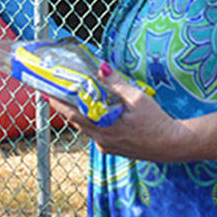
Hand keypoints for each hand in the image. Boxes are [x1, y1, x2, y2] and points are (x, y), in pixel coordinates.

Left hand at [52, 67, 193, 162]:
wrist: (172, 145)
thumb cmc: (157, 121)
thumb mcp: (137, 98)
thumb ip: (116, 83)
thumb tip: (101, 67)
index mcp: (104, 127)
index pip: (72, 113)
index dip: (57, 102)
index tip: (44, 91)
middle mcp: (101, 140)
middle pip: (76, 120)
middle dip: (64, 105)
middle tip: (54, 90)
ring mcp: (105, 146)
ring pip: (86, 126)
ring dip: (79, 112)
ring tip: (73, 97)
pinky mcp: (112, 149)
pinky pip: (96, 133)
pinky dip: (92, 120)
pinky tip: (96, 111)